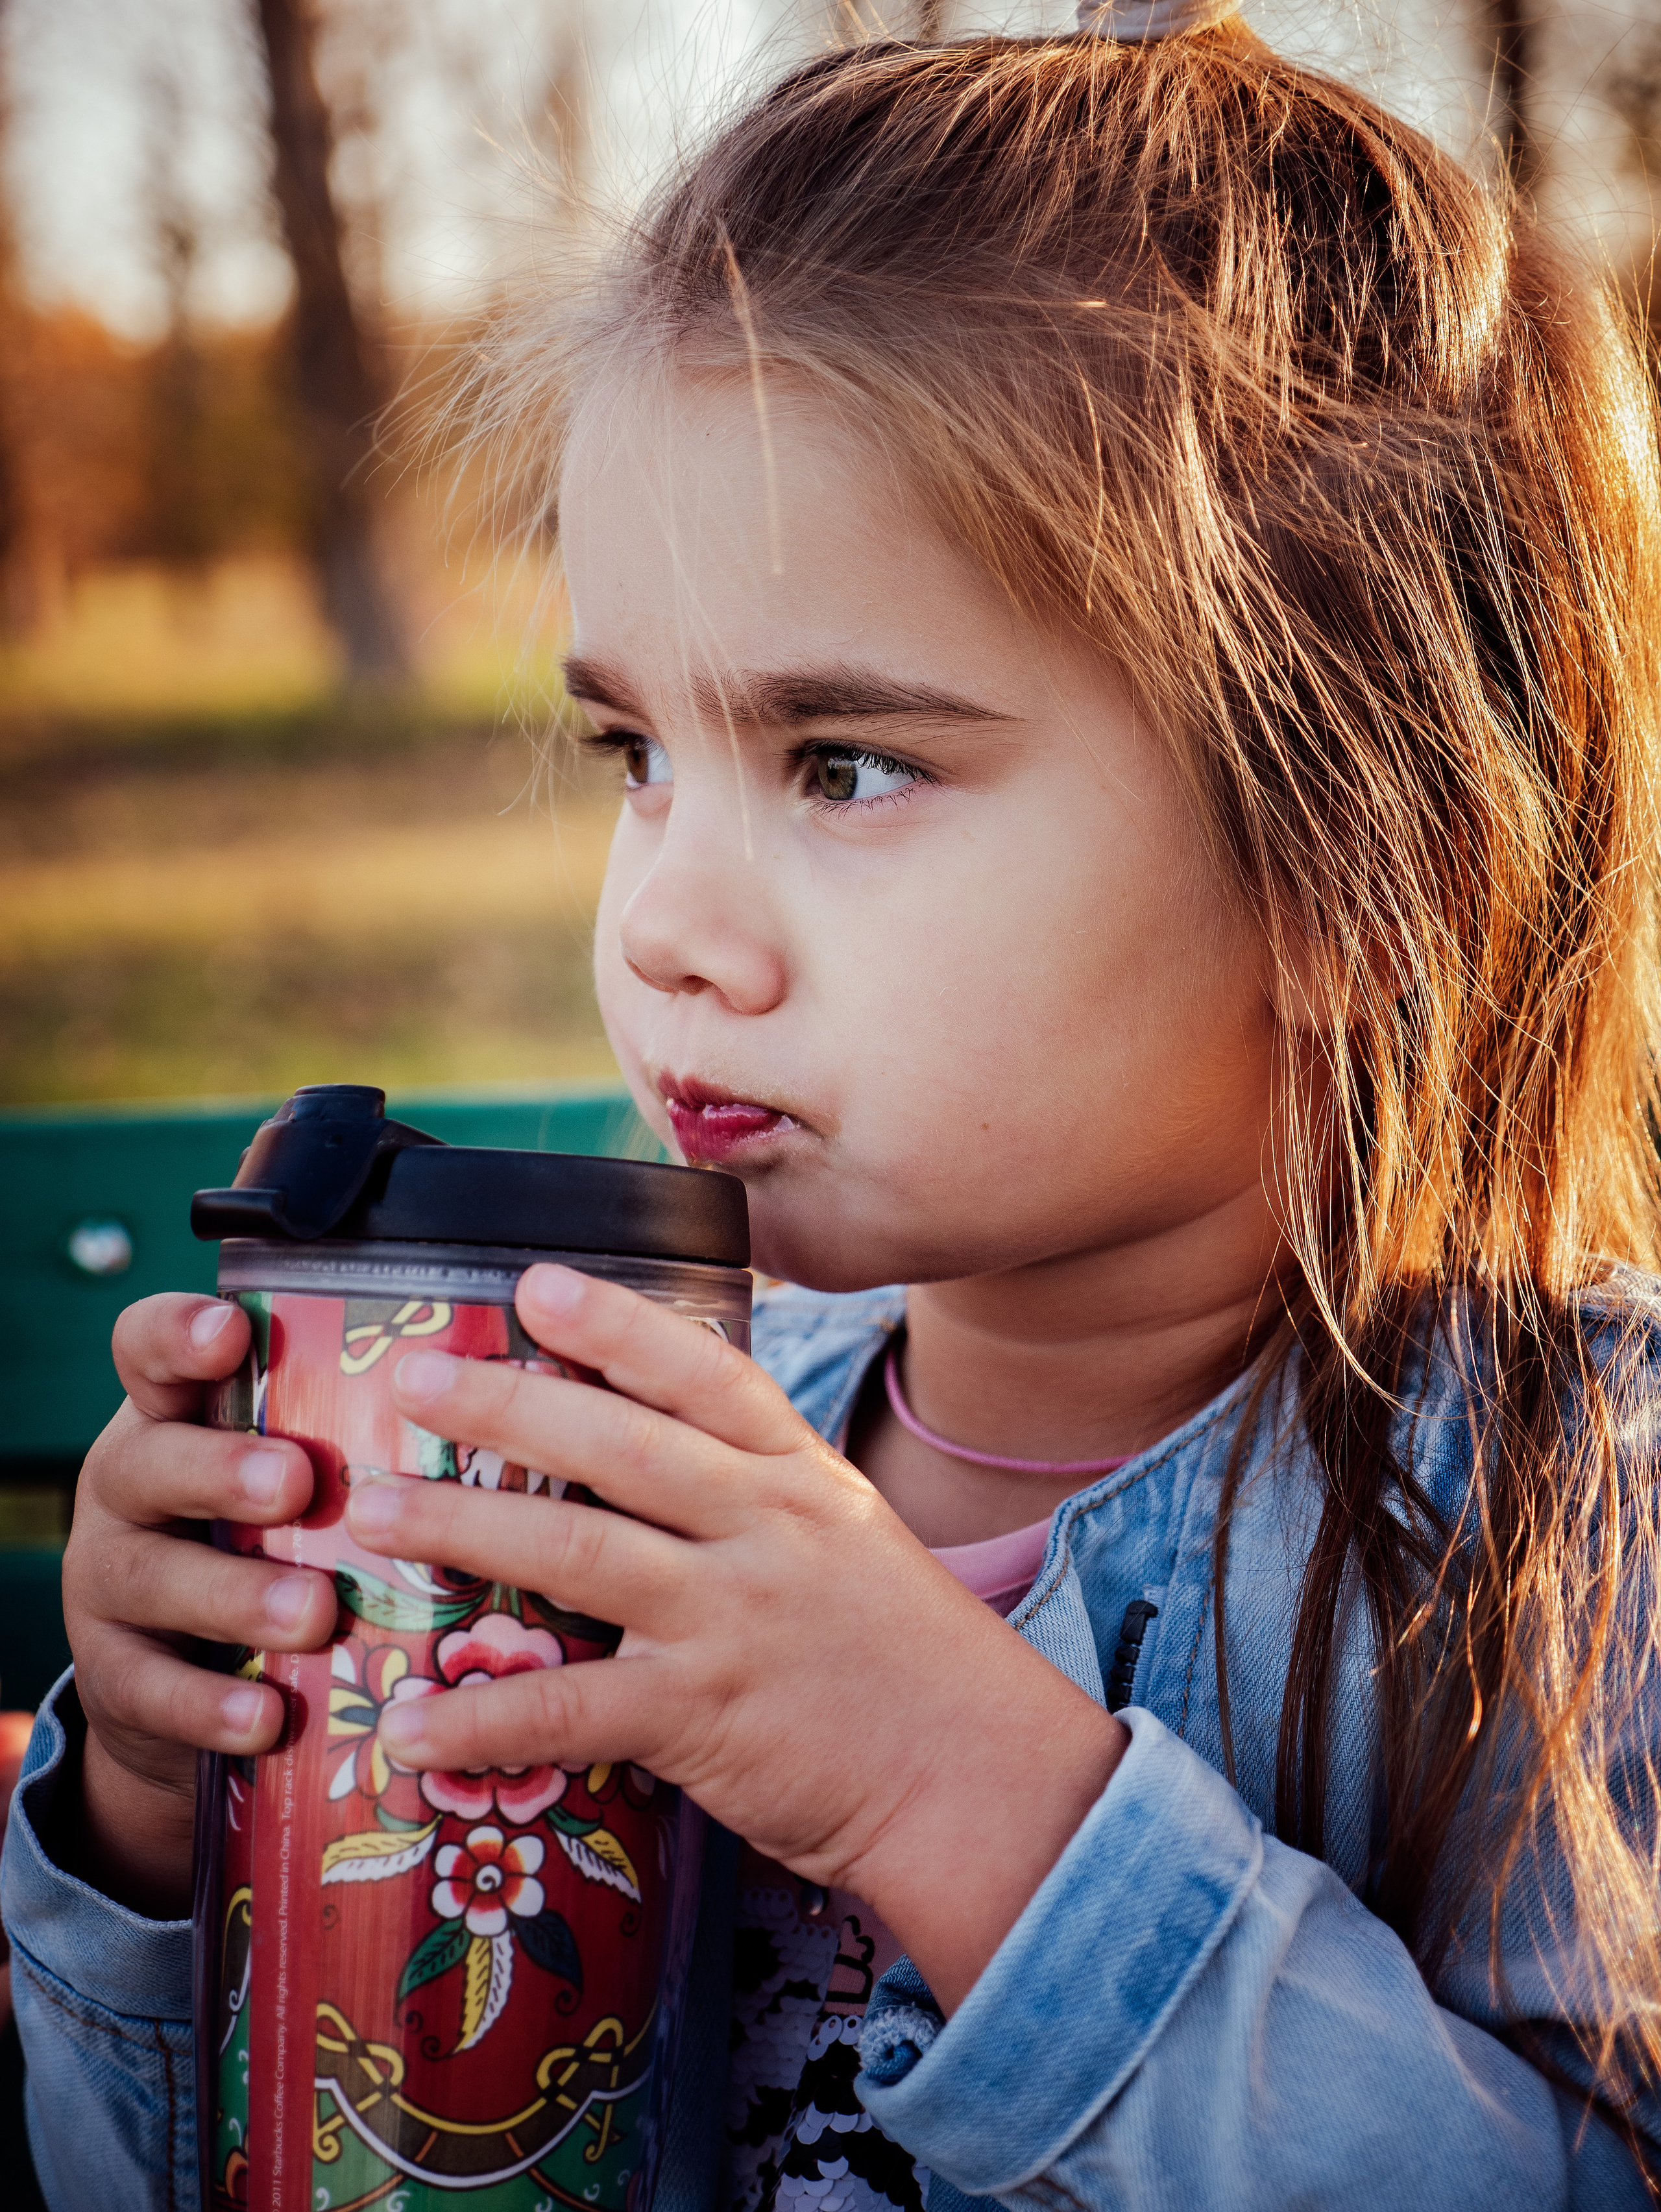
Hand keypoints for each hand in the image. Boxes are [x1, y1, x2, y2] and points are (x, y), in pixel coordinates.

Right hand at [59, 1294, 335, 1914]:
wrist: (184, 1685)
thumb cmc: (274, 1535)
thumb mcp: (299, 1468)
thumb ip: (360, 1421)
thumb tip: (507, 1377)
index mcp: (177, 1414)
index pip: (149, 1349)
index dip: (179, 1334)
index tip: (232, 1330)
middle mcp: (130, 1485)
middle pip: (149, 1462)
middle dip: (221, 1469)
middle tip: (296, 1480)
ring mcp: (111, 1583)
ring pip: (153, 1578)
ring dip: (236, 1596)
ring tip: (313, 1612)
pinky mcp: (115, 1679)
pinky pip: (152, 1691)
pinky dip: (213, 1706)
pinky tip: (268, 1718)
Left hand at [347, 1263, 1125, 2008]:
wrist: (982, 1781)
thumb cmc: (905, 1660)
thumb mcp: (846, 1543)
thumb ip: (754, 1495)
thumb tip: (642, 1457)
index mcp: (801, 1478)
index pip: (705, 1375)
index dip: (616, 1326)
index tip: (534, 1284)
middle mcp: (767, 1530)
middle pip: (621, 1447)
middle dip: (508, 1407)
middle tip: (415, 1379)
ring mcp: (735, 1620)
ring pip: (581, 1556)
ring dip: (463, 1530)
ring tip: (372, 1513)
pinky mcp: (705, 1718)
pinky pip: (573, 1713)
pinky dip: (484, 1720)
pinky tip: (408, 1726)